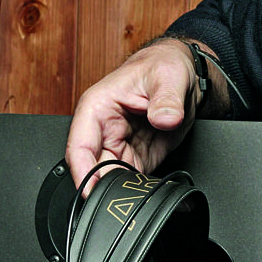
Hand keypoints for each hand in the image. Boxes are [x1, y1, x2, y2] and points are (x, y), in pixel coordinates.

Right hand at [66, 38, 199, 191]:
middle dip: (107, 187)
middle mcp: (104, 130)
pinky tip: (148, 187)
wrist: (182, 72)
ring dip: (123, 188)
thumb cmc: (163, 67)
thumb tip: (166, 118)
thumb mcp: (168, 76)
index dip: (83, 172)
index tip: (90, 191)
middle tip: (125, 195)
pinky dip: (138, 187)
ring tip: (139, 189)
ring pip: (112, 178)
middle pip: (95, 170)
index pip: (79, 147)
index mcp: (97, 108)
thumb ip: (167, 100)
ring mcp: (120, 145)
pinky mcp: (138, 156)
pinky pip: (133, 178)